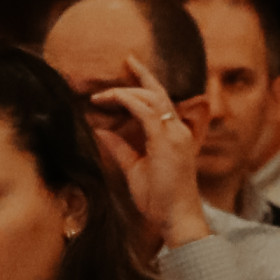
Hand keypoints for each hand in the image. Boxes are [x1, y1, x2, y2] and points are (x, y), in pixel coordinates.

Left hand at [87, 60, 211, 249]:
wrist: (176, 218)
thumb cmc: (159, 199)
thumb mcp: (134, 169)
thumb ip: (120, 148)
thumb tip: (101, 131)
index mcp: (175, 135)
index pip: (161, 101)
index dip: (145, 83)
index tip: (130, 67)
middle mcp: (178, 130)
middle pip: (157, 93)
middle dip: (139, 76)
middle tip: (124, 61)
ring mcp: (175, 134)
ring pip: (150, 98)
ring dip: (125, 91)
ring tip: (102, 93)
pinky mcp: (168, 141)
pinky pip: (146, 112)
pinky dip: (127, 102)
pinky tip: (109, 101)